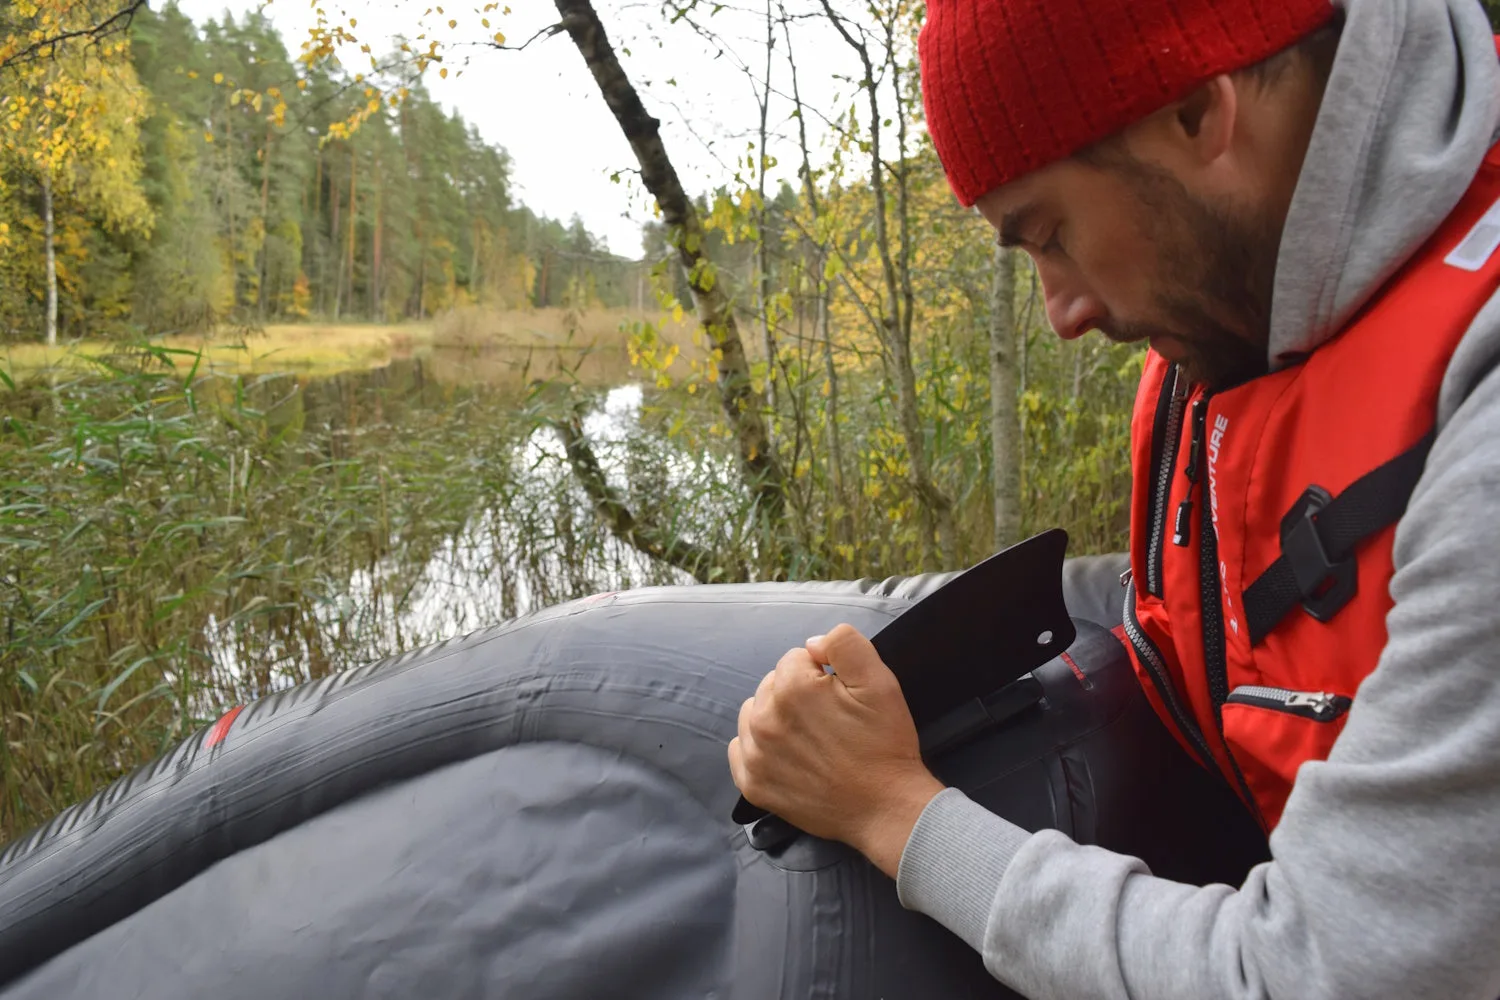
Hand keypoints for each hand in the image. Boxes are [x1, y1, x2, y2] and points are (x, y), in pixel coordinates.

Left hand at [727, 623, 945, 876]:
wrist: (885, 807)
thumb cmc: (884, 744)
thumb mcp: (879, 681)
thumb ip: (844, 643)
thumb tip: (811, 645)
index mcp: (791, 688)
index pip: (796, 659)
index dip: (822, 673)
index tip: (840, 697)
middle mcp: (763, 719)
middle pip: (772, 684)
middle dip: (797, 692)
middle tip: (829, 719)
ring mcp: (754, 754)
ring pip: (754, 713)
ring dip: (776, 716)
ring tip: (809, 736)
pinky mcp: (752, 784)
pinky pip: (740, 749)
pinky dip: (759, 747)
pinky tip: (787, 754)